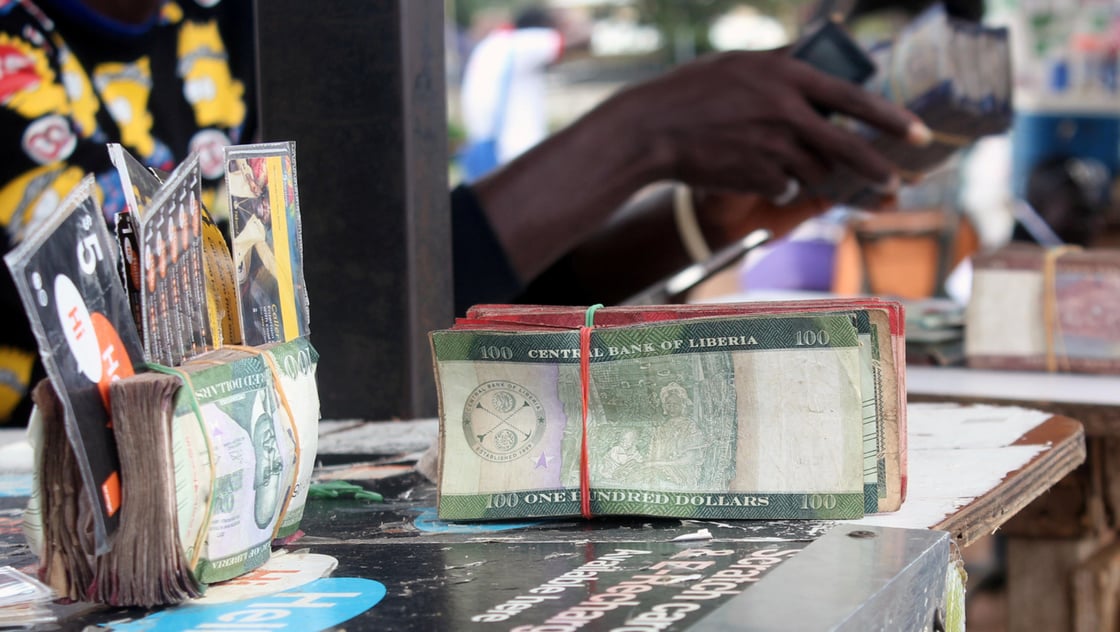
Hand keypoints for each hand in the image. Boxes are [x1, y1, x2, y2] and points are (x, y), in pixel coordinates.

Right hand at [619, 49, 930, 198]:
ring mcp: (772, 147)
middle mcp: (786, 112)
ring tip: (779, 158)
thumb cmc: (690, 91)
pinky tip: (749, 169)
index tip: (918, 131)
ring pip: (813, 169)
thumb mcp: (740, 62)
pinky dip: (775, 182)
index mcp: (787, 77)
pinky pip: (783, 186)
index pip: (853, 99)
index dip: (890, 118)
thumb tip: (823, 48)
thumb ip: (783, 61)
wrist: (650, 130)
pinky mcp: (757, 176)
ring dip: (808, 170)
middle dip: (876, 166)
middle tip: (897, 177)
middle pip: (848, 146)